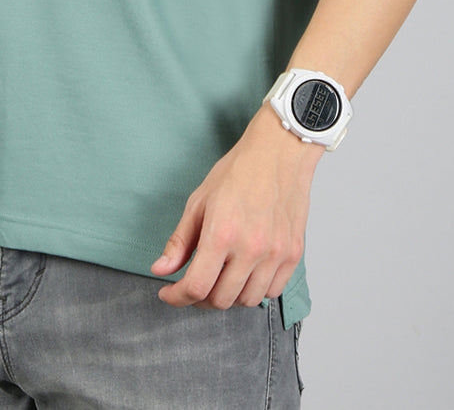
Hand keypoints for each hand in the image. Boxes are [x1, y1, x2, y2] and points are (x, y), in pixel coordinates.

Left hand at [150, 107, 322, 310]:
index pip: (196, 287)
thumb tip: (160, 269)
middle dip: (200, 298)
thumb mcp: (199, 201)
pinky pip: (273, 291)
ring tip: (220, 277)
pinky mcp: (293, 254)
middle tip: (194, 282)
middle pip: (221, 300)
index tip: (169, 293)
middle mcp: (251, 248)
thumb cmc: (238, 171)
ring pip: (247, 300)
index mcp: (222, 234)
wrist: (279, 152)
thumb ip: (180, 241)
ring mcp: (275, 253)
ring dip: (229, 295)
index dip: (177, 297)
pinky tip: (246, 272)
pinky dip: (256, 289)